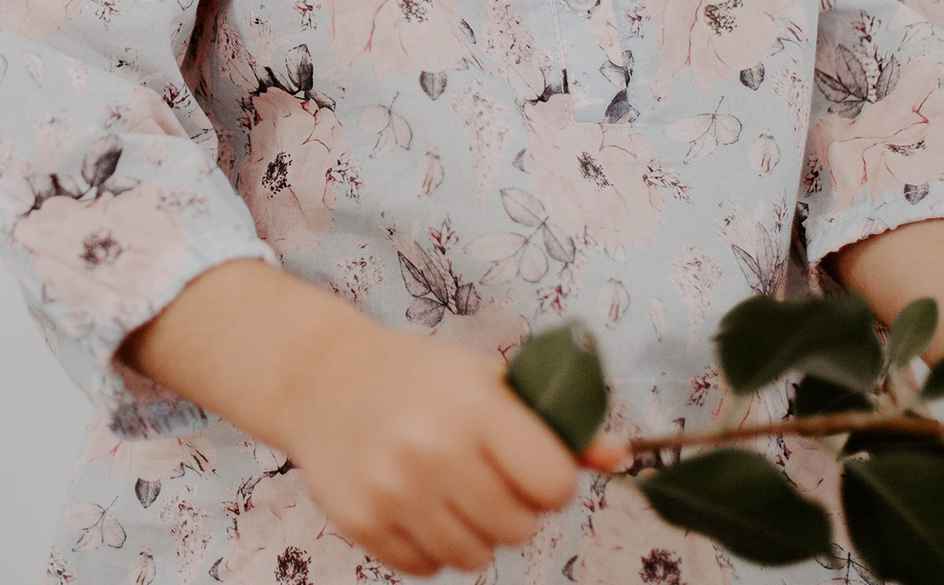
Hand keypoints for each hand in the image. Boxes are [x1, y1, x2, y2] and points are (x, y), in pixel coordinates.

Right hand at [271, 322, 627, 577]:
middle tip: (483, 476)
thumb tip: (621, 456)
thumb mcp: (485, 378)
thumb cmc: (418, 377)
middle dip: (512, 509)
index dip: (549, 482)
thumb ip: (554, 422)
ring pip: (475, 557)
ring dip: (473, 532)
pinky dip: (430, 546)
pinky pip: (427, 568)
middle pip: (519, 529)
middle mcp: (433, 449)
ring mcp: (394, 490)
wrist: (321, 378)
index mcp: (474, 406)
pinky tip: (415, 503)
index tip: (528, 465)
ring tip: (449, 490)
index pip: (554, 485)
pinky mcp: (363, 522)